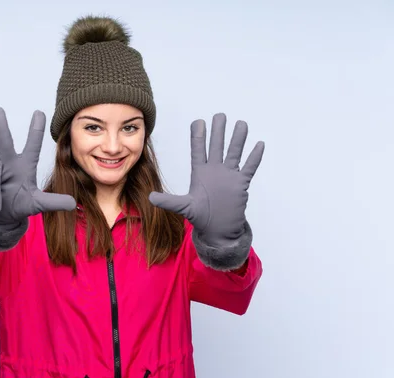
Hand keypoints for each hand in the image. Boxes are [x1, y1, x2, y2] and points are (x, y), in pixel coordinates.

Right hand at [0, 107, 75, 224]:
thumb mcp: (38, 205)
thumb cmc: (19, 204)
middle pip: (4, 143)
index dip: (36, 130)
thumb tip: (72, 203)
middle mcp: (8, 162)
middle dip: (0, 127)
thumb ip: (53, 202)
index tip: (39, 112)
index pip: (33, 146)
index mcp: (25, 166)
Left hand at [149, 113, 263, 245]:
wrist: (218, 230)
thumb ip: (169, 201)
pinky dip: (254, 157)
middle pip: (217, 146)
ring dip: (238, 139)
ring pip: (234, 153)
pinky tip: (259, 144)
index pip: (199, 150)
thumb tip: (150, 198)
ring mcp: (229, 176)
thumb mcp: (183, 207)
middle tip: (220, 115)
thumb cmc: (200, 217)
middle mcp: (214, 171)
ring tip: (241, 124)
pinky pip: (249, 167)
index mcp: (200, 173)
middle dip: (218, 131)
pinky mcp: (241, 184)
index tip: (199, 121)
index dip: (198, 136)